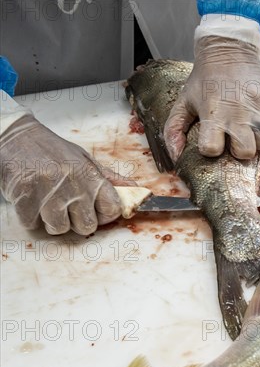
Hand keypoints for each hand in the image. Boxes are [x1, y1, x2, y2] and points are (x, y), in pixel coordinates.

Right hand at [0, 115, 128, 234]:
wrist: (14, 137)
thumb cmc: (50, 150)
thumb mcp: (84, 160)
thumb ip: (109, 179)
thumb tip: (137, 191)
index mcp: (89, 175)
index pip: (112, 209)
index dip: (104, 214)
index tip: (95, 210)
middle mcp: (72, 184)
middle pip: (87, 226)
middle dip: (76, 220)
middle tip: (66, 205)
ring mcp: (48, 193)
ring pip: (59, 229)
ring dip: (52, 220)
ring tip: (47, 201)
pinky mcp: (25, 200)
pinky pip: (34, 225)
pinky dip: (31, 217)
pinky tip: (32, 198)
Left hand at [164, 36, 259, 161]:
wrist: (230, 49)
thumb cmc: (204, 79)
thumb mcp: (184, 101)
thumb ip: (174, 130)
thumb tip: (176, 156)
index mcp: (213, 113)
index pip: (212, 149)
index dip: (210, 148)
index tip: (210, 139)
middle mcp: (239, 113)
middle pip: (245, 152)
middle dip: (237, 150)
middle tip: (232, 139)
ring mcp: (259, 108)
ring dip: (253, 142)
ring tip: (244, 131)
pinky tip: (253, 123)